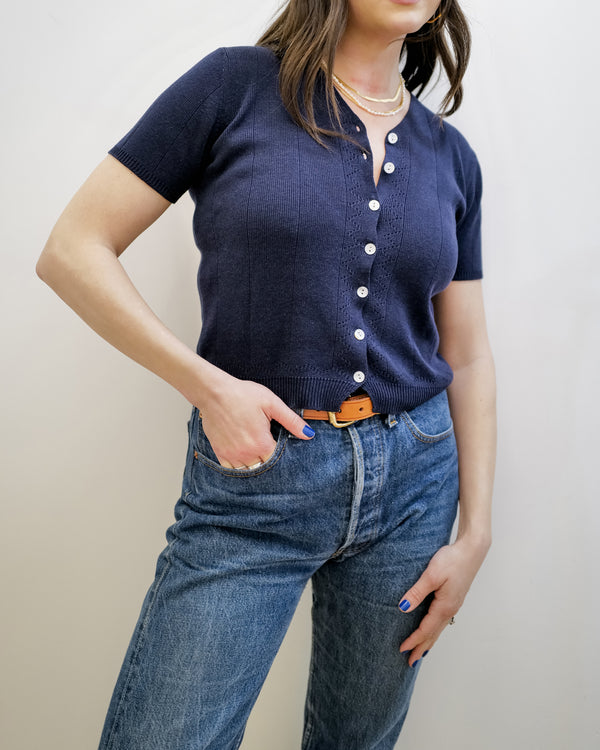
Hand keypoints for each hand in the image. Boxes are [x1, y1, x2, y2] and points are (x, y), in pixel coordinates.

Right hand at [195, 371, 314, 468]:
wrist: (214, 393)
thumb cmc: (243, 395)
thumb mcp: (272, 403)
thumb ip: (291, 421)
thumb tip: (309, 434)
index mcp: (262, 443)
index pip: (277, 460)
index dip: (280, 454)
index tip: (278, 444)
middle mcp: (247, 453)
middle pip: (263, 467)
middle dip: (268, 460)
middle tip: (266, 446)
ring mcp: (232, 455)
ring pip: (248, 471)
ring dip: (254, 464)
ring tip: (255, 450)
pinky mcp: (220, 453)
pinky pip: (232, 470)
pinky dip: (238, 466)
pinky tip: (242, 454)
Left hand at [397, 535, 489, 666]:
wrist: (472, 550)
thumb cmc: (452, 560)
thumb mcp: (431, 575)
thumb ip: (417, 592)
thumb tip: (402, 608)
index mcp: (444, 607)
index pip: (426, 629)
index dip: (413, 640)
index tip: (402, 650)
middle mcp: (451, 609)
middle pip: (433, 634)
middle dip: (421, 648)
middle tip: (410, 662)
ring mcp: (454, 604)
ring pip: (439, 628)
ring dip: (428, 640)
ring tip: (420, 651)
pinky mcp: (454, 598)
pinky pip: (442, 620)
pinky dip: (434, 629)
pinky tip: (432, 628)